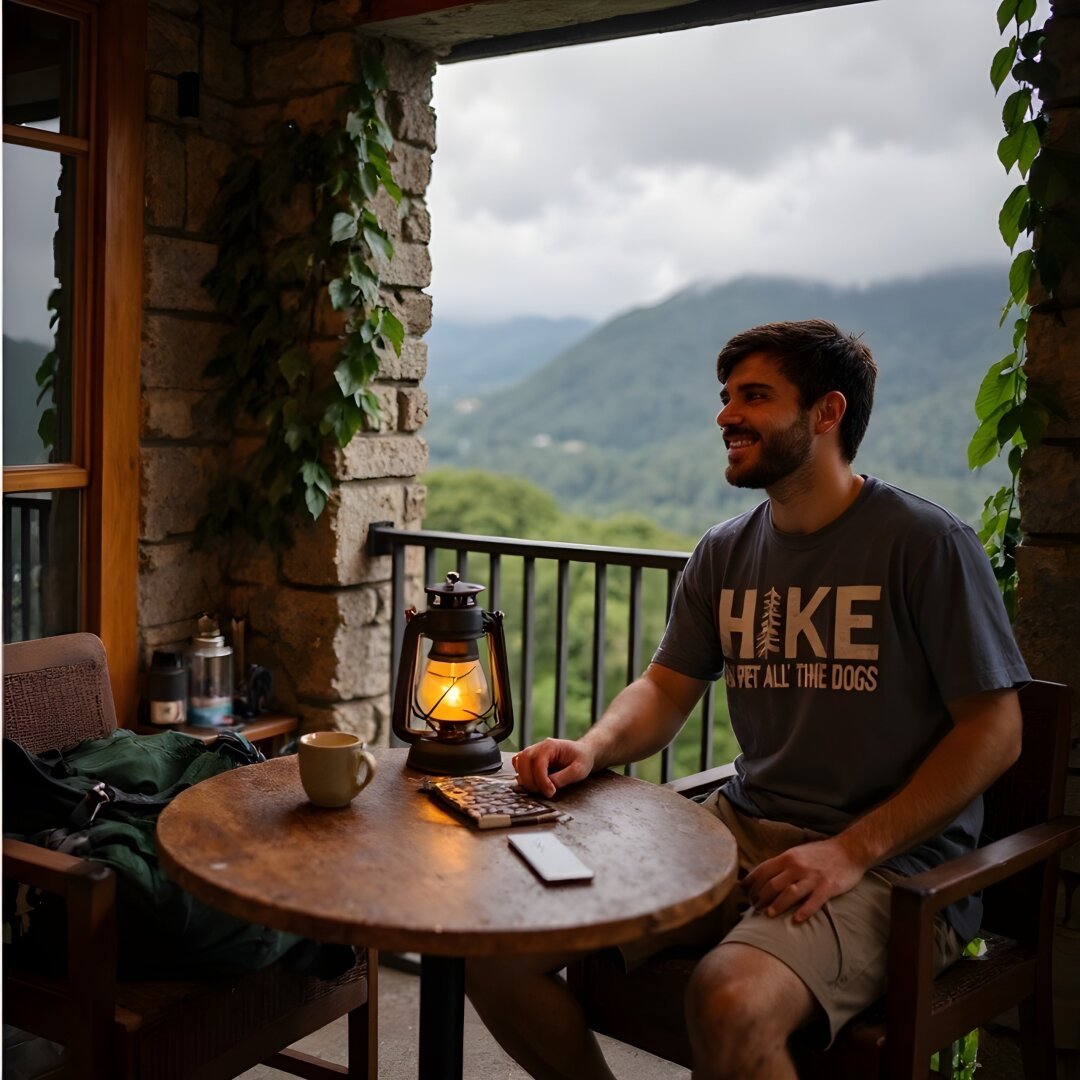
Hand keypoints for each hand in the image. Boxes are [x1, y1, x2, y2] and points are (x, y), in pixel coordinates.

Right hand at [512, 739, 595, 797]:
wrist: (582, 753)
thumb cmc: (582, 759)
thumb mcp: (579, 770)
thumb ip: (563, 778)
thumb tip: (549, 786)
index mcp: (551, 746)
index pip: (538, 762)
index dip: (541, 780)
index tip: (550, 792)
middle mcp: (539, 746)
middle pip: (524, 761)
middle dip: (531, 781)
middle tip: (544, 792)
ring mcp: (532, 751)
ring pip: (518, 763)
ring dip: (525, 779)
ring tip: (539, 789)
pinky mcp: (530, 758)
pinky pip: (518, 764)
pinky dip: (521, 775)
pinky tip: (534, 783)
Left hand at [742, 837, 866, 923]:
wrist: (850, 850)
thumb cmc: (821, 853)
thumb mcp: (798, 853)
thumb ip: (782, 864)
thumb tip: (763, 876)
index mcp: (788, 857)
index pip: (762, 870)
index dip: (751, 883)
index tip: (744, 893)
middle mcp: (797, 866)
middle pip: (772, 884)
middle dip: (760, 898)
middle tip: (754, 908)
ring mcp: (812, 877)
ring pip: (789, 893)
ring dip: (776, 906)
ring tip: (768, 915)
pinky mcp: (828, 887)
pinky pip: (813, 902)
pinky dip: (803, 912)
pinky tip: (796, 920)